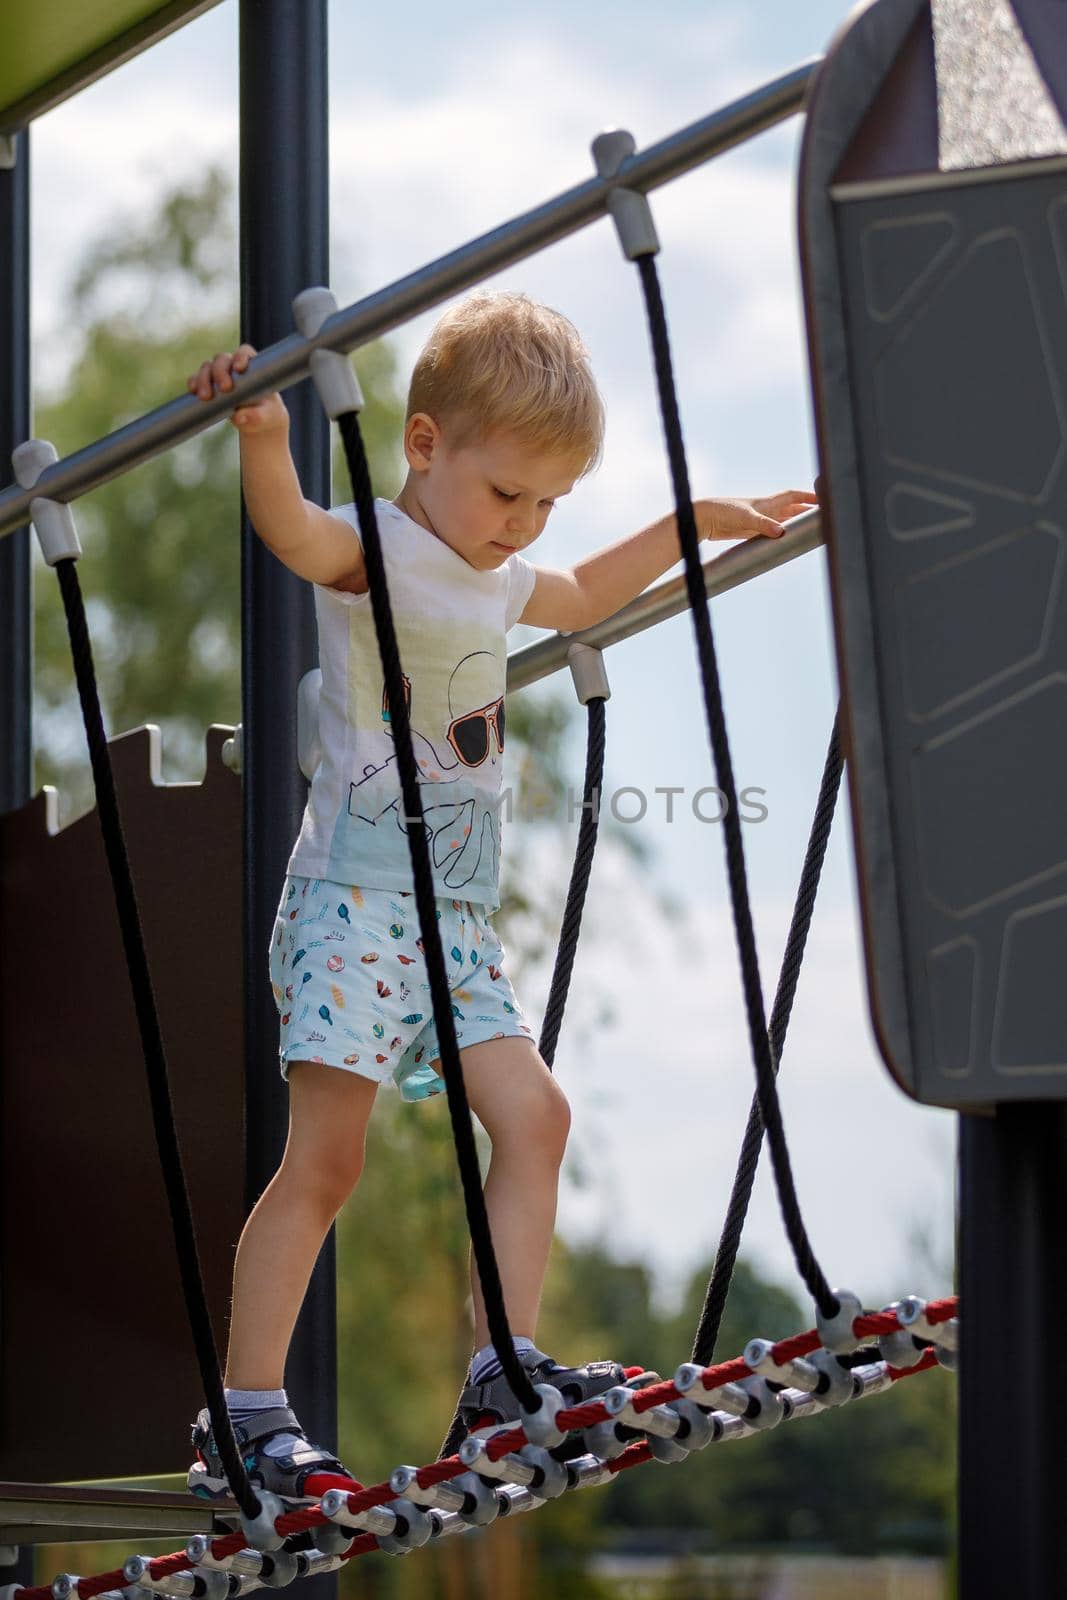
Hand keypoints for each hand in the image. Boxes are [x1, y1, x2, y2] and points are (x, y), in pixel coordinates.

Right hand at [186, 345, 288, 434]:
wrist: (258, 422)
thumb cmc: (267, 414)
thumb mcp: (268, 416)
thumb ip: (258, 415)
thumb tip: (239, 416)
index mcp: (252, 367)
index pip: (245, 352)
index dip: (240, 356)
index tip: (239, 369)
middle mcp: (233, 366)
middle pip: (222, 359)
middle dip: (220, 372)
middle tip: (224, 389)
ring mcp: (219, 374)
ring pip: (207, 367)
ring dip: (204, 379)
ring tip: (206, 397)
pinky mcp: (208, 385)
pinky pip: (196, 379)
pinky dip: (194, 383)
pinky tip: (193, 391)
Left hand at [697, 488, 819, 540]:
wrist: (704, 518)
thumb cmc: (723, 511)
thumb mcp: (745, 517)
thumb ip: (764, 524)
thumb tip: (781, 532)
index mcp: (767, 502)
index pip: (793, 496)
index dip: (808, 497)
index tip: (823, 500)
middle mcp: (765, 510)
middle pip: (792, 509)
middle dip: (806, 511)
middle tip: (822, 518)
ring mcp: (759, 520)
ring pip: (783, 521)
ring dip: (795, 523)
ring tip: (808, 530)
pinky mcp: (751, 531)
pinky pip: (772, 532)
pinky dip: (781, 534)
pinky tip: (785, 540)